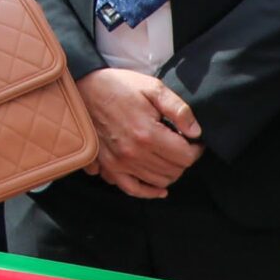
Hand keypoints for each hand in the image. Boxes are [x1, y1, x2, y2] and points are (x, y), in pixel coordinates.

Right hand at [77, 68, 204, 197]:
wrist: (84, 89)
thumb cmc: (119, 86)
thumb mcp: (153, 87)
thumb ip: (178, 110)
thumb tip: (196, 132)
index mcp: (148, 134)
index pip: (186, 157)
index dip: (196, 149)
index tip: (194, 140)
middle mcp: (134, 153)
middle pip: (174, 170)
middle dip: (184, 159)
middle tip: (182, 146)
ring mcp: (119, 162)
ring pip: (158, 181)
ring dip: (170, 172)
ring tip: (169, 157)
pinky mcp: (108, 166)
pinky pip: (132, 188)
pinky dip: (148, 192)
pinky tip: (160, 189)